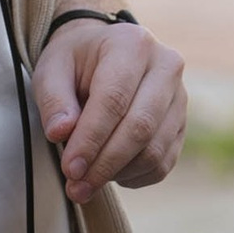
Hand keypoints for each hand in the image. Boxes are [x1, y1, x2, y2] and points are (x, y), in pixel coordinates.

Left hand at [30, 13, 186, 209]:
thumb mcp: (52, 69)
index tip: (70, 168)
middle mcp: (166, 67)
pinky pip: (163, 163)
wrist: (104, 53)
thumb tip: (60, 133)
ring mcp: (180, 97)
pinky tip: (109, 173)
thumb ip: (53, 100)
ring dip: (118, 174)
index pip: (114, 100)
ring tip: (86, 182)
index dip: (91, 139)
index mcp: (133, 45)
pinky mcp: (181, 124)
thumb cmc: (76, 61)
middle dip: (105, 164)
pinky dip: (134, 177)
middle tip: (76, 187)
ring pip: (154, 150)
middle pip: (140, 127)